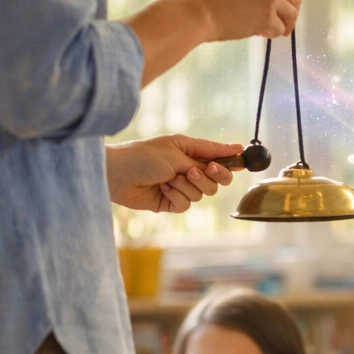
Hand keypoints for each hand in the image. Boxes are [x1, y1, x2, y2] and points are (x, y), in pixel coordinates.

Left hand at [106, 135, 240, 212]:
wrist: (116, 173)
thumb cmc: (143, 155)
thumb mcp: (178, 151)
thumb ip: (208, 154)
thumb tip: (237, 148)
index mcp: (191, 152)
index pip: (221, 159)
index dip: (230, 162)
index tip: (236, 162)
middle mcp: (188, 170)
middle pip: (218, 181)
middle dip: (209, 177)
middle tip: (193, 171)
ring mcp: (180, 187)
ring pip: (203, 194)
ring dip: (187, 186)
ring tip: (169, 178)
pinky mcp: (171, 202)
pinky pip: (187, 204)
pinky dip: (177, 196)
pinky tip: (162, 188)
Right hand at [181, 0, 300, 41]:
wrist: (198, 10)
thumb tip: (282, 5)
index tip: (291, 10)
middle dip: (291, 15)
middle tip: (283, 28)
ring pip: (291, 15)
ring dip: (282, 26)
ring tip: (265, 30)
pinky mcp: (268, 15)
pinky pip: (279, 29)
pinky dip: (271, 34)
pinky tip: (257, 32)